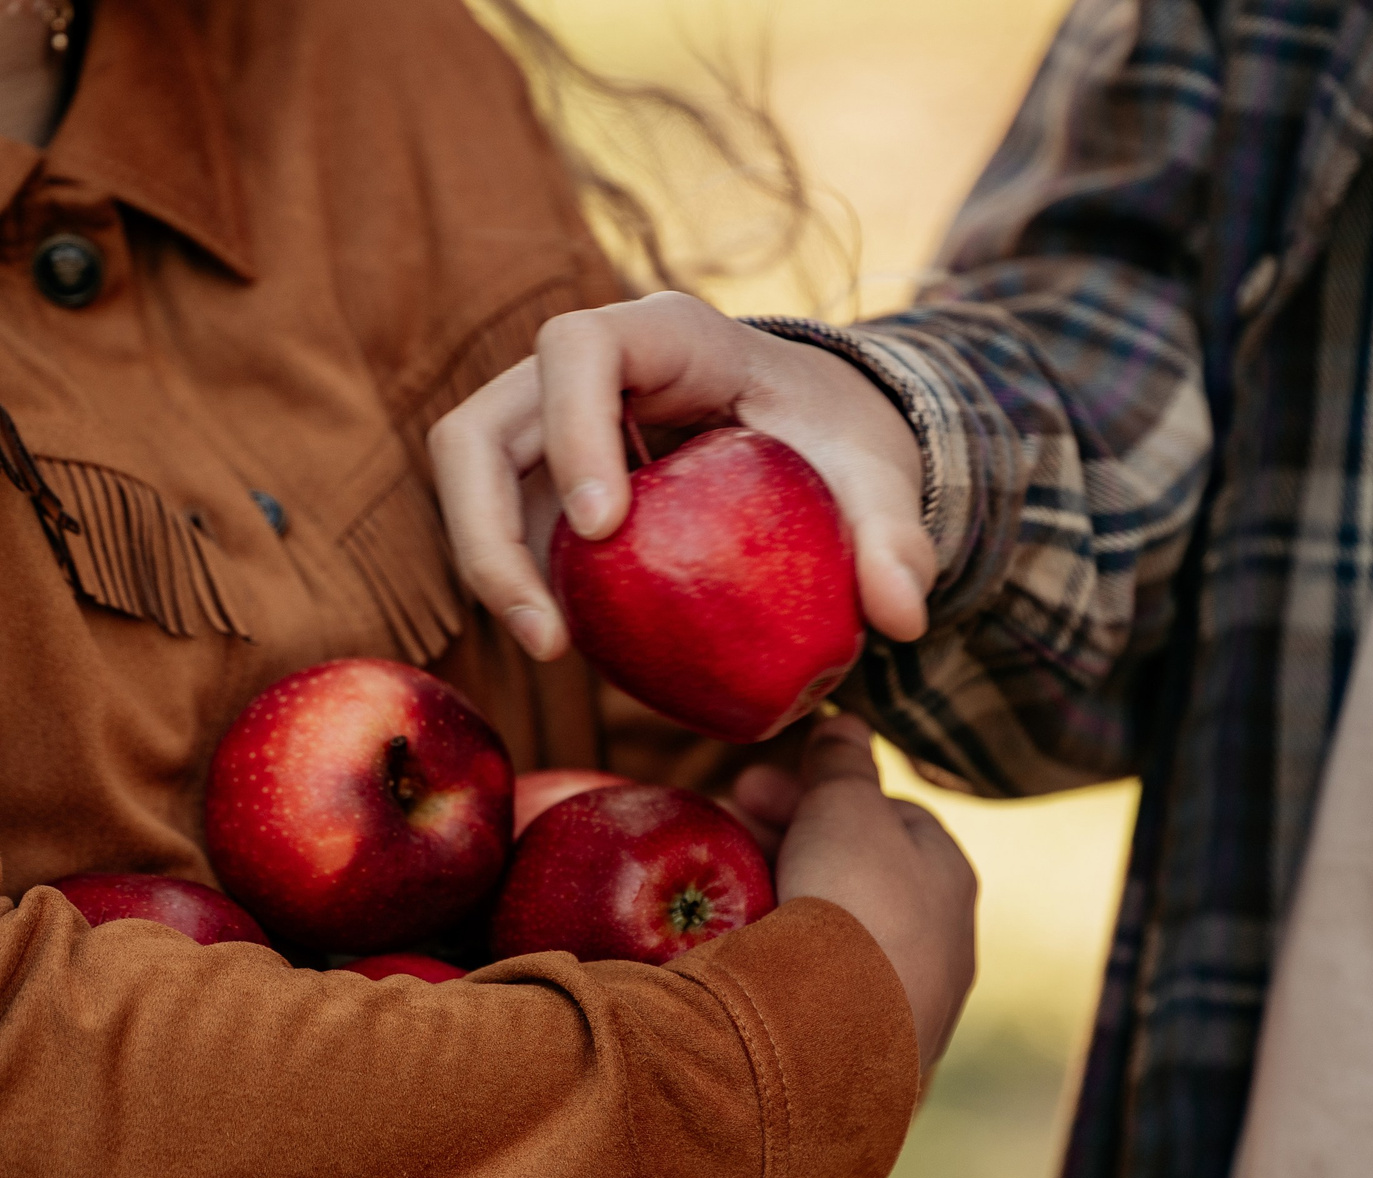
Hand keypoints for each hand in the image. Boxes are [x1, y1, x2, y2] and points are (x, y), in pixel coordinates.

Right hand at [427, 291, 933, 658]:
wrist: (817, 437)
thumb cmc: (839, 438)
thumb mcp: (878, 477)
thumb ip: (895, 536)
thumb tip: (902, 615)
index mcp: (666, 336)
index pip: (578, 347)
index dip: (572, 427)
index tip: (604, 528)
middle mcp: (587, 369)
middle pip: (482, 426)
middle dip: (490, 528)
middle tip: (549, 631)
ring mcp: (552, 424)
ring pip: (470, 477)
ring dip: (489, 565)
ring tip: (552, 647)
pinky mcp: (543, 481)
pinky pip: (502, 525)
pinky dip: (520, 583)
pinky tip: (572, 644)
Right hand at [745, 716, 974, 1075]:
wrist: (839, 1030)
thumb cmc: (854, 898)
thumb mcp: (844, 804)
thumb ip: (843, 764)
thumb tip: (847, 724)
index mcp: (949, 875)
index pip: (884, 814)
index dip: (816, 794)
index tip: (751, 788)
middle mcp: (941, 943)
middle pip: (856, 875)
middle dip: (789, 846)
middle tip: (725, 831)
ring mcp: (907, 1004)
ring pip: (834, 936)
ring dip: (780, 904)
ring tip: (722, 894)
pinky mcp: (866, 1054)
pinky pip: (817, 991)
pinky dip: (780, 965)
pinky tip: (743, 960)